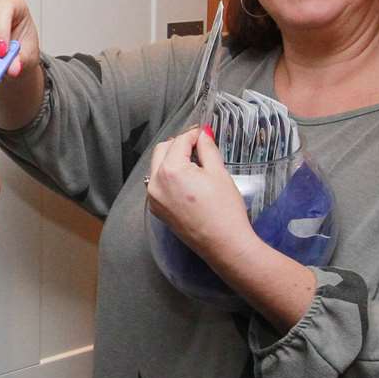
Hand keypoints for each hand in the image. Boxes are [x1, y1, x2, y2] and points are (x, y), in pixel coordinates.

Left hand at [145, 125, 252, 259]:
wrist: (223, 244)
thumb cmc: (224, 210)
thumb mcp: (218, 172)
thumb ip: (207, 148)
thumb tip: (202, 134)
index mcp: (170, 170)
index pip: (179, 141)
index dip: (194, 134)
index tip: (204, 133)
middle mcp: (155, 183)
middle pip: (162, 150)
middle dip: (179, 144)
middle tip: (199, 146)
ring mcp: (154, 197)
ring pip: (158, 166)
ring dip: (172, 159)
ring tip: (195, 164)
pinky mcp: (157, 209)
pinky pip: (158, 183)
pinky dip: (169, 176)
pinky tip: (188, 180)